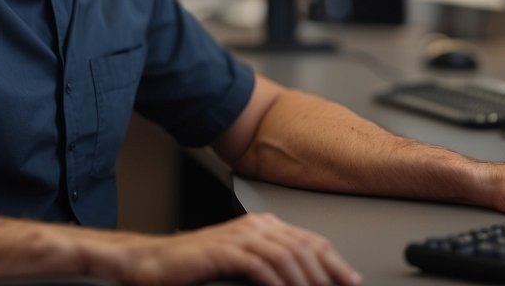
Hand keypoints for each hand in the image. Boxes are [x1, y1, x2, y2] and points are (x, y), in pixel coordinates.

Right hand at [112, 212, 361, 285]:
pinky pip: (260, 266)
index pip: (308, 240)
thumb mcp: (241, 262)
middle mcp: (254, 225)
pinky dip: (278, 284)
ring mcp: (238, 236)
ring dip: (305, 281)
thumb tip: (302, 281)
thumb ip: (270, 266)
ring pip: (286, 256)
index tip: (350, 280)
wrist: (154, 261)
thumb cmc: (195, 266)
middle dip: (327, 273)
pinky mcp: (223, 251)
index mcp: (261, 225)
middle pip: (303, 246)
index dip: (334, 261)